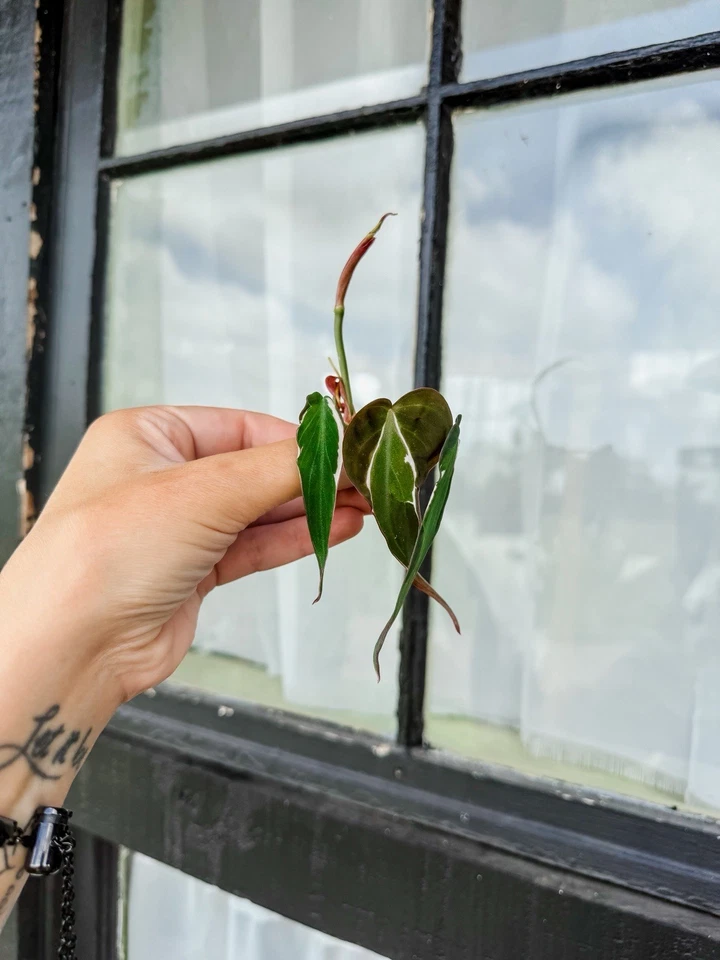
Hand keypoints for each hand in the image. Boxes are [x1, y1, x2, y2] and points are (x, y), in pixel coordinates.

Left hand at [0, 405, 368, 705]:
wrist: (72, 646)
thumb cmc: (106, 553)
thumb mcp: (202, 491)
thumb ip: (278, 469)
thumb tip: (339, 451)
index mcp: (148, 436)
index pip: (240, 426)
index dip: (297, 439)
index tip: (346, 450)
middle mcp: (162, 477)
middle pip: (254, 468)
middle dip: (310, 477)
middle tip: (364, 480)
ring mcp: (179, 527)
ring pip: (259, 510)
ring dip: (310, 510)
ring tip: (362, 505)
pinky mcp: (194, 572)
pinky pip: (254, 546)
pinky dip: (295, 538)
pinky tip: (335, 529)